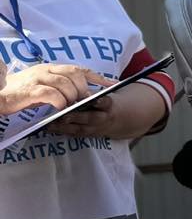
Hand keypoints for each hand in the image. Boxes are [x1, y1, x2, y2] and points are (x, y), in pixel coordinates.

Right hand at [0, 63, 106, 114]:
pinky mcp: (29, 91)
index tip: (114, 84)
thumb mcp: (44, 87)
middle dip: (84, 89)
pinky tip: (60, 108)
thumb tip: (84, 95)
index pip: (79, 69)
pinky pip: (51, 94)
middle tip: (86, 102)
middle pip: (75, 75)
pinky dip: (59, 101)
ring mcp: (37, 79)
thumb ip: (61, 87)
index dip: (98, 77)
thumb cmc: (22, 93)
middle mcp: (46, 70)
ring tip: (72, 106)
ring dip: (73, 97)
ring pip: (65, 84)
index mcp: (51, 68)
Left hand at [50, 84, 166, 139]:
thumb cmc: (105, 101)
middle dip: (78, 116)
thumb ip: (93, 89)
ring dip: (66, 126)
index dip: (100, 101)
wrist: (116, 118)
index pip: (106, 102)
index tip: (93, 99)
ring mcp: (95, 128)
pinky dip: (61, 130)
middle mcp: (103, 118)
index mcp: (109, 105)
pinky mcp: (86, 134)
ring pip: (80, 128)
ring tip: (51, 121)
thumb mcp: (106, 93)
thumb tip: (79, 84)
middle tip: (64, 114)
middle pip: (91, 118)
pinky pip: (73, 133)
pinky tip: (49, 127)